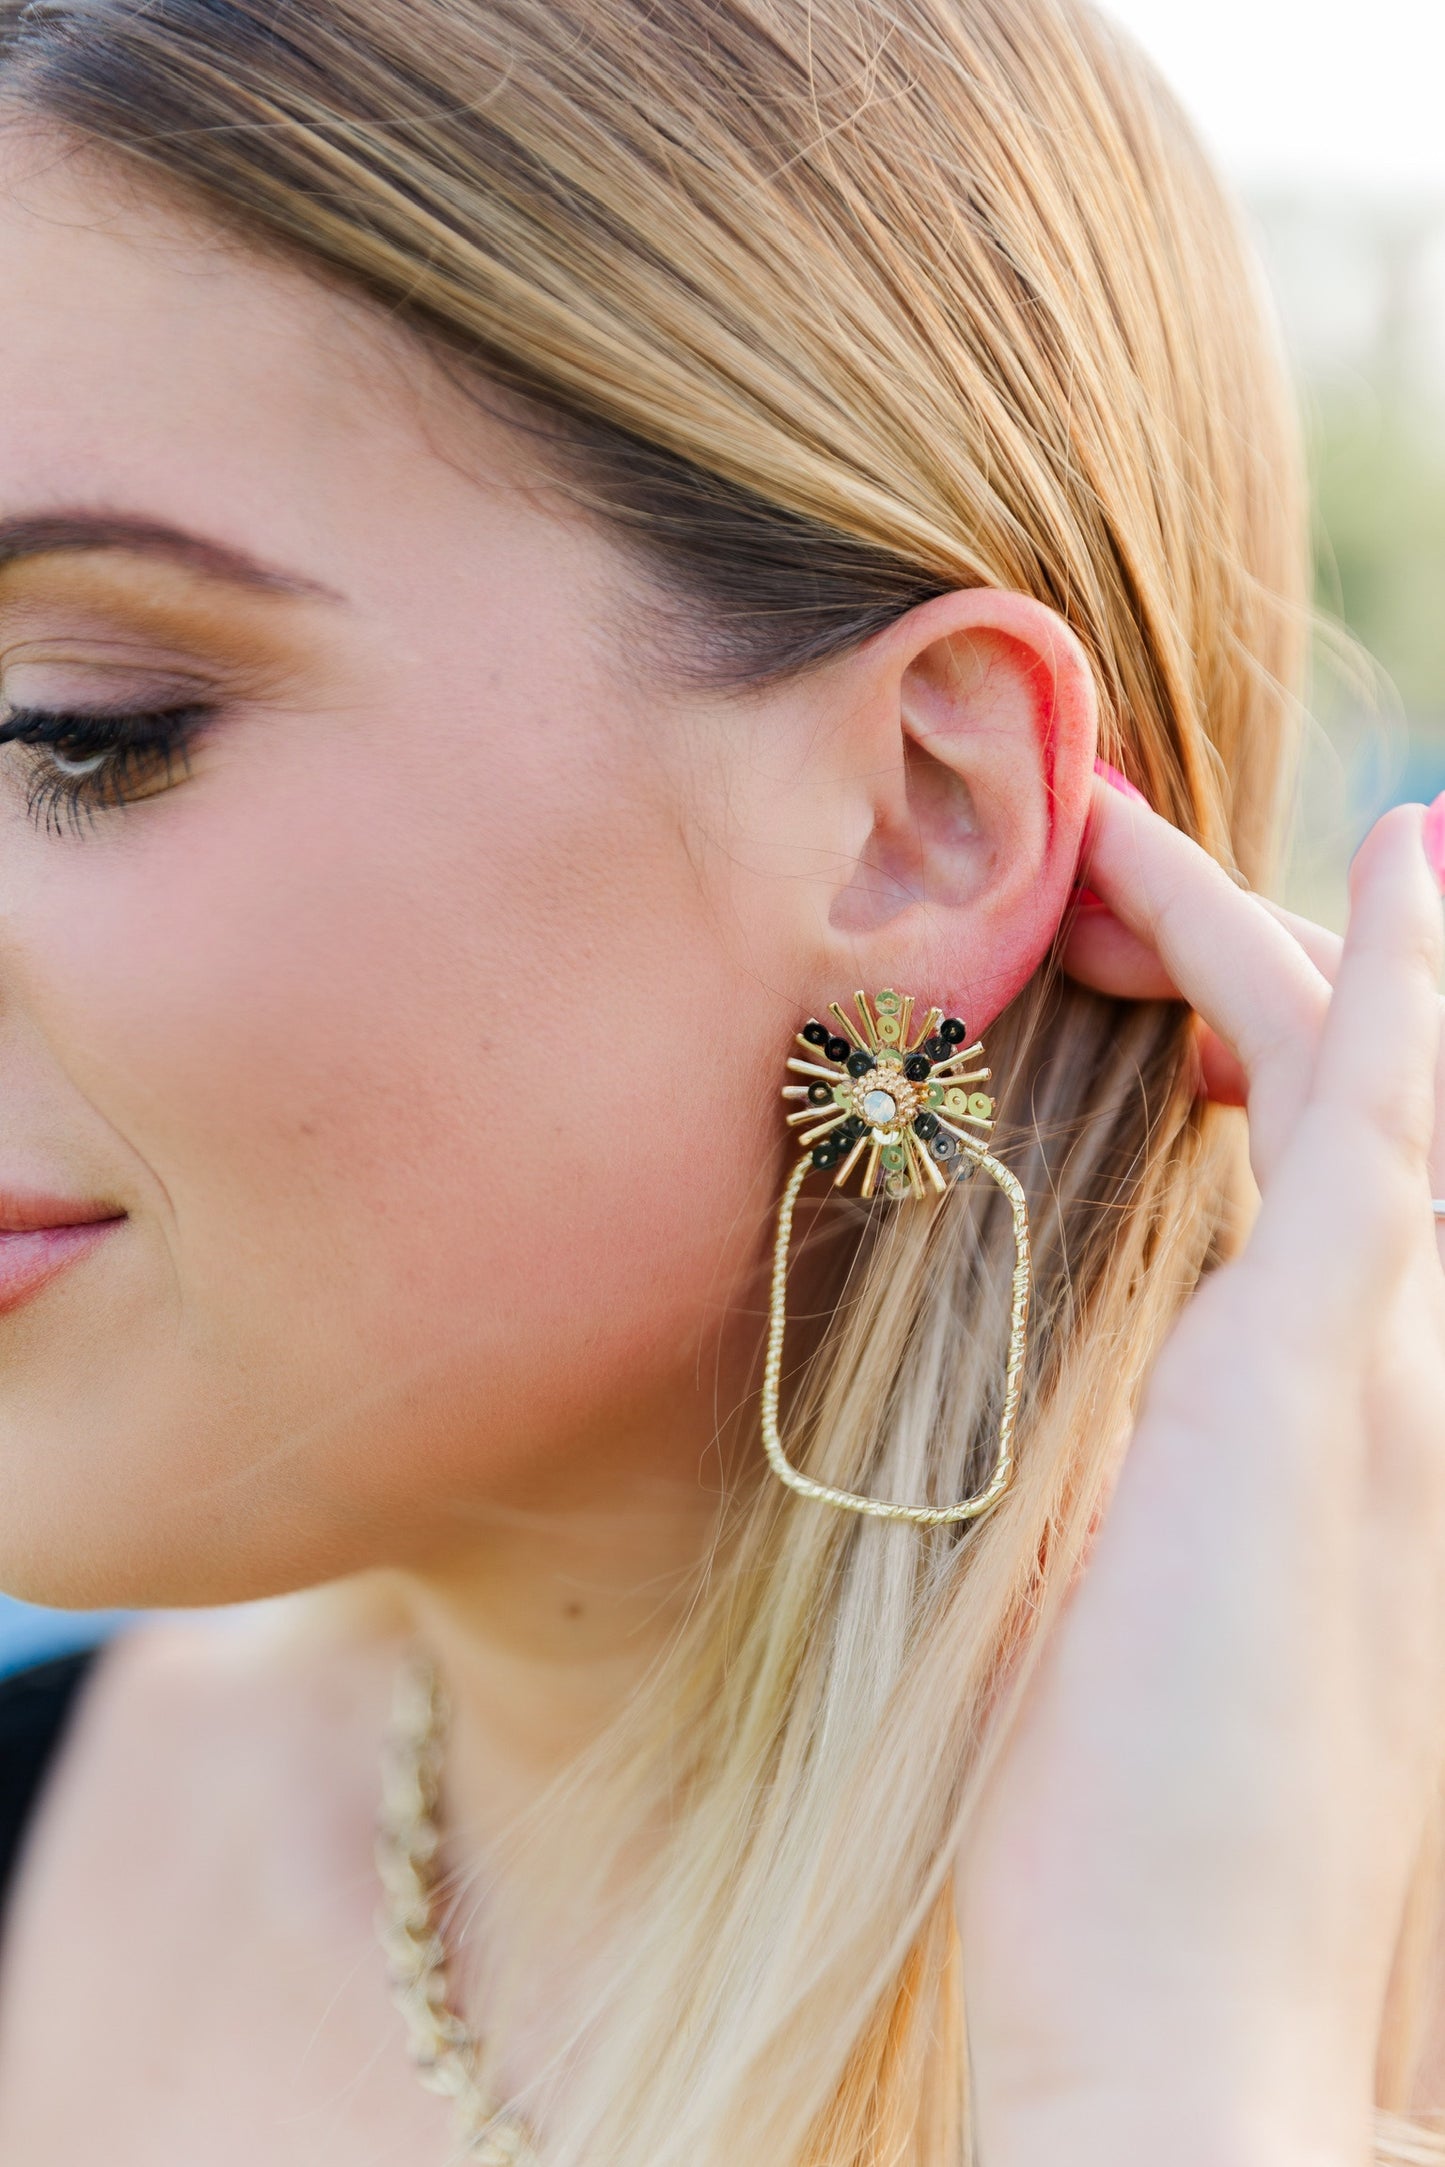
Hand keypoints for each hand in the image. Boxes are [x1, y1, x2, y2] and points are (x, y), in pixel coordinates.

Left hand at [957, 784, 1444, 2166]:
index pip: (1351, 1195)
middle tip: (1127, 877)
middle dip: (1250, 966)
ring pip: (1363, 1072)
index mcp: (1369, 1446)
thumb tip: (1115, 1425)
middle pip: (1369, 1103)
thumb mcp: (1157, 1632)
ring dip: (1250, 933)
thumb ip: (1165, 1491)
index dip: (1275, 1065)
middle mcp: (1421, 1384)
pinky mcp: (1328, 1375)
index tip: (1170, 996)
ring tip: (1120, 833)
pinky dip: (1399, 979)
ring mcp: (1399, 1371)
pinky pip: (1380, 1114)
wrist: (1199, 2038)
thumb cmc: (1148, 1861)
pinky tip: (1412, 851)